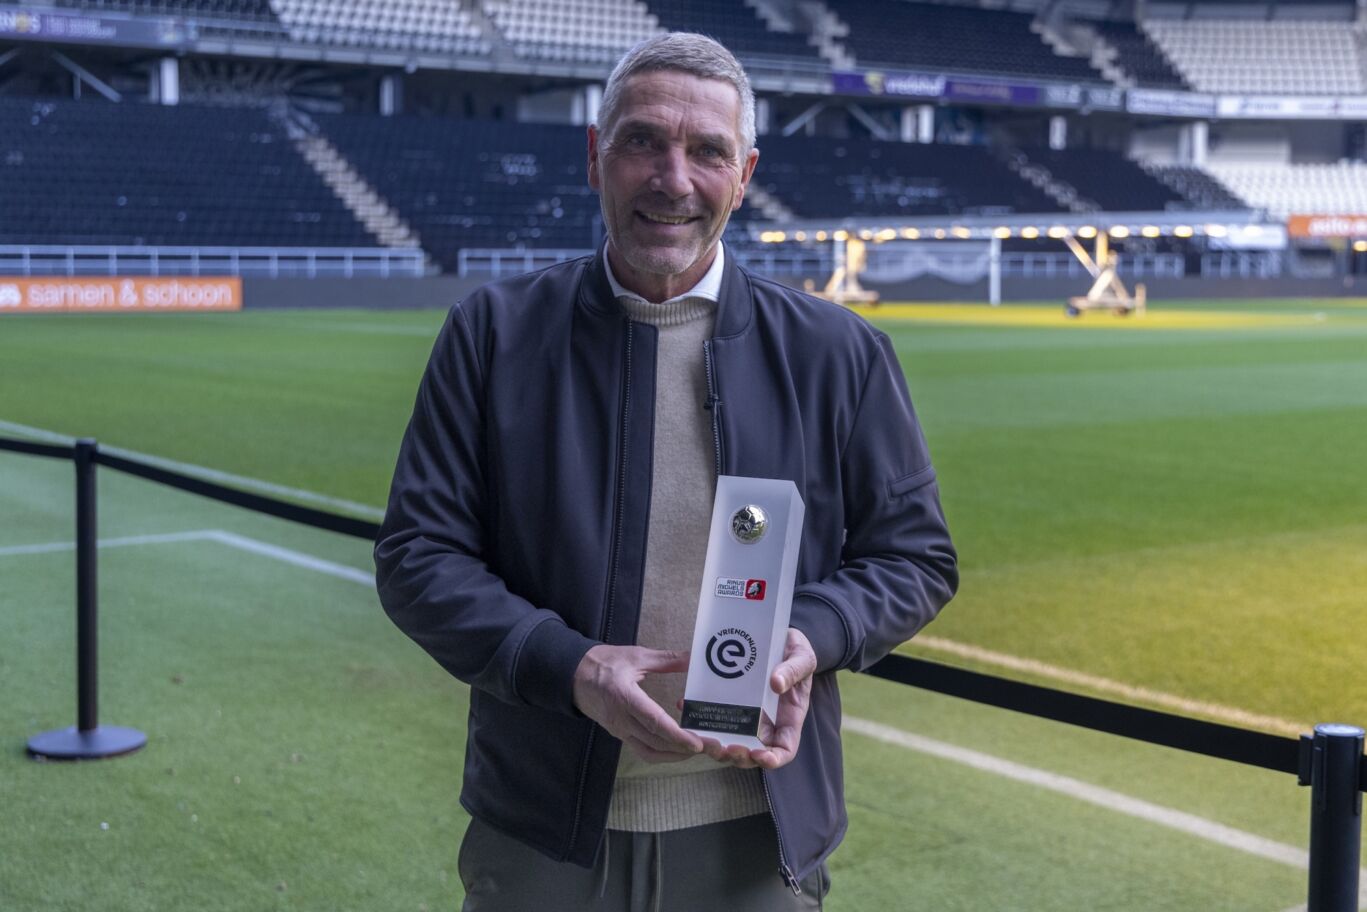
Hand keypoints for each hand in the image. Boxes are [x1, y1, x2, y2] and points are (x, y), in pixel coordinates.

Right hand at [573, 645, 704, 762]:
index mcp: (624, 697)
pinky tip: (676, 749)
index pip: (654, 723)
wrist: (573, 675)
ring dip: (673, 755)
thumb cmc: (604, 663)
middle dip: (683, 748)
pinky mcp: (618, 734)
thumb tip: (692, 658)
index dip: (676, 736)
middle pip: (655, 742)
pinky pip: (641, 750)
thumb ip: (666, 659)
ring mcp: (619, 729)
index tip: (696, 743)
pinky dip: (661, 754)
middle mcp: (621, 719)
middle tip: (708, 747)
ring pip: (648, 751)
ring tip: (694, 750)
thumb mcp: (635, 656)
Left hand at [701, 628, 816, 769]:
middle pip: (752, 753)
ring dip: (714, 745)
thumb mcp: (802, 657)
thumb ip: (793, 670)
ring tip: (702, 736)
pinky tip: (685, 704)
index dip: (772, 760)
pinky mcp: (729, 702)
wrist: (779, 639)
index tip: (760, 755)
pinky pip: (713, 714)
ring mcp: (746, 715)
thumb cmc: (796, 653)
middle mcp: (767, 723)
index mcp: (789, 719)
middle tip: (725, 748)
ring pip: (729, 740)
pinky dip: (699, 715)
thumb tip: (776, 684)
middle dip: (738, 756)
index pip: (784, 751)